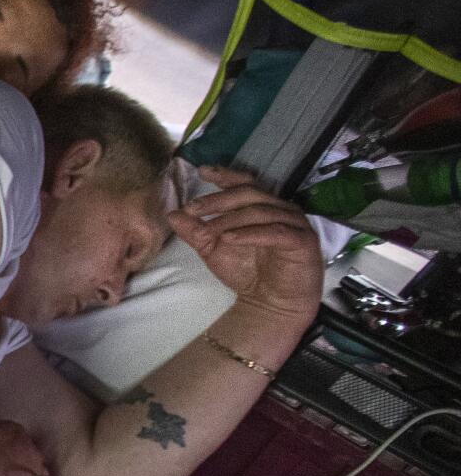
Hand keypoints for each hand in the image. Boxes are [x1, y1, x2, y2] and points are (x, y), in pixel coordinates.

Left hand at [169, 165, 323, 321]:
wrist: (271, 304)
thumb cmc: (247, 273)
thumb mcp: (214, 250)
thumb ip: (195, 232)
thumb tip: (172, 214)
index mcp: (262, 207)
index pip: (245, 184)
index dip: (225, 175)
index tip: (202, 171)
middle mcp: (280, 210)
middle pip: (249, 194)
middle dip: (218, 200)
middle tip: (193, 208)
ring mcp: (295, 224)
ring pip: (260, 212)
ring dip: (230, 219)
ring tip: (207, 230)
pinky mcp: (302, 241)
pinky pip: (275, 232)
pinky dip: (250, 233)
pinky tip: (229, 238)